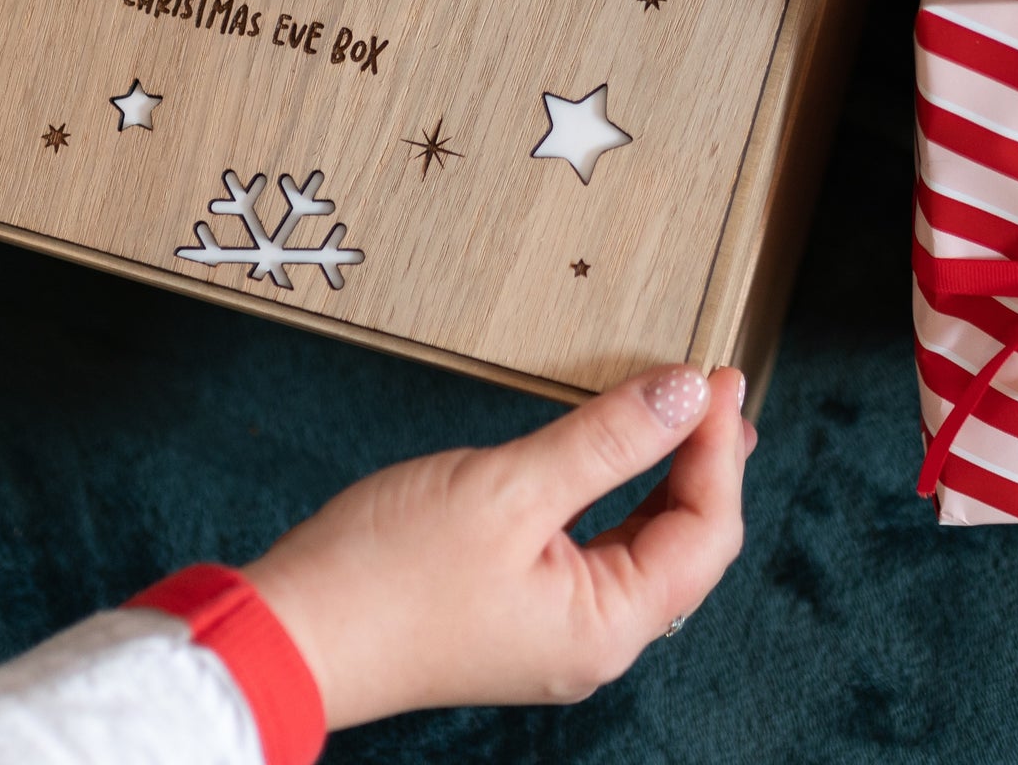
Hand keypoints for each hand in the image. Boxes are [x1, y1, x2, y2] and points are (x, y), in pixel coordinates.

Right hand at [243, 364, 753, 728]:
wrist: (297, 626)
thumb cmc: (390, 571)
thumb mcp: (510, 487)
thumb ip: (607, 440)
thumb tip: (687, 397)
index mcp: (606, 624)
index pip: (705, 532)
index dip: (720, 449)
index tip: (716, 377)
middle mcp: (591, 639)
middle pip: (681, 545)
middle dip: (703, 464)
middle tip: (711, 390)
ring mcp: (551, 627)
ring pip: (637, 547)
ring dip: (662, 479)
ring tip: (678, 419)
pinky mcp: (513, 608)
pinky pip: (591, 550)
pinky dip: (613, 496)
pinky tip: (606, 461)